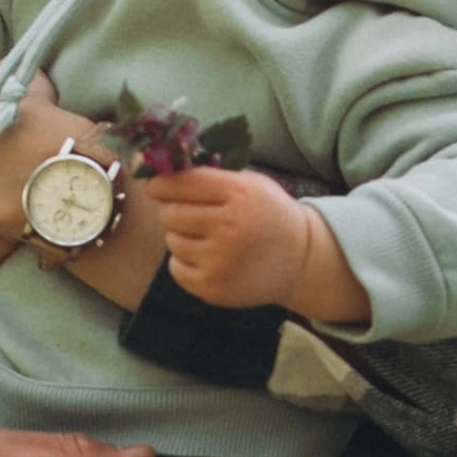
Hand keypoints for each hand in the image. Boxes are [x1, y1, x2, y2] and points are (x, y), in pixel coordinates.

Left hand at [144, 169, 369, 323]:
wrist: (301, 260)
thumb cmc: (269, 215)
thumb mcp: (251, 184)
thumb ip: (212, 176)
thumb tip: (162, 170)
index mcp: (239, 195)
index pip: (183, 183)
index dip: (161, 183)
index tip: (155, 186)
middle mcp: (229, 227)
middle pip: (170, 213)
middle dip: (172, 210)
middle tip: (187, 212)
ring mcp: (220, 260)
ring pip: (171, 240)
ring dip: (180, 235)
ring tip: (205, 236)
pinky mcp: (212, 287)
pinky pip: (175, 267)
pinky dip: (184, 261)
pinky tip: (206, 257)